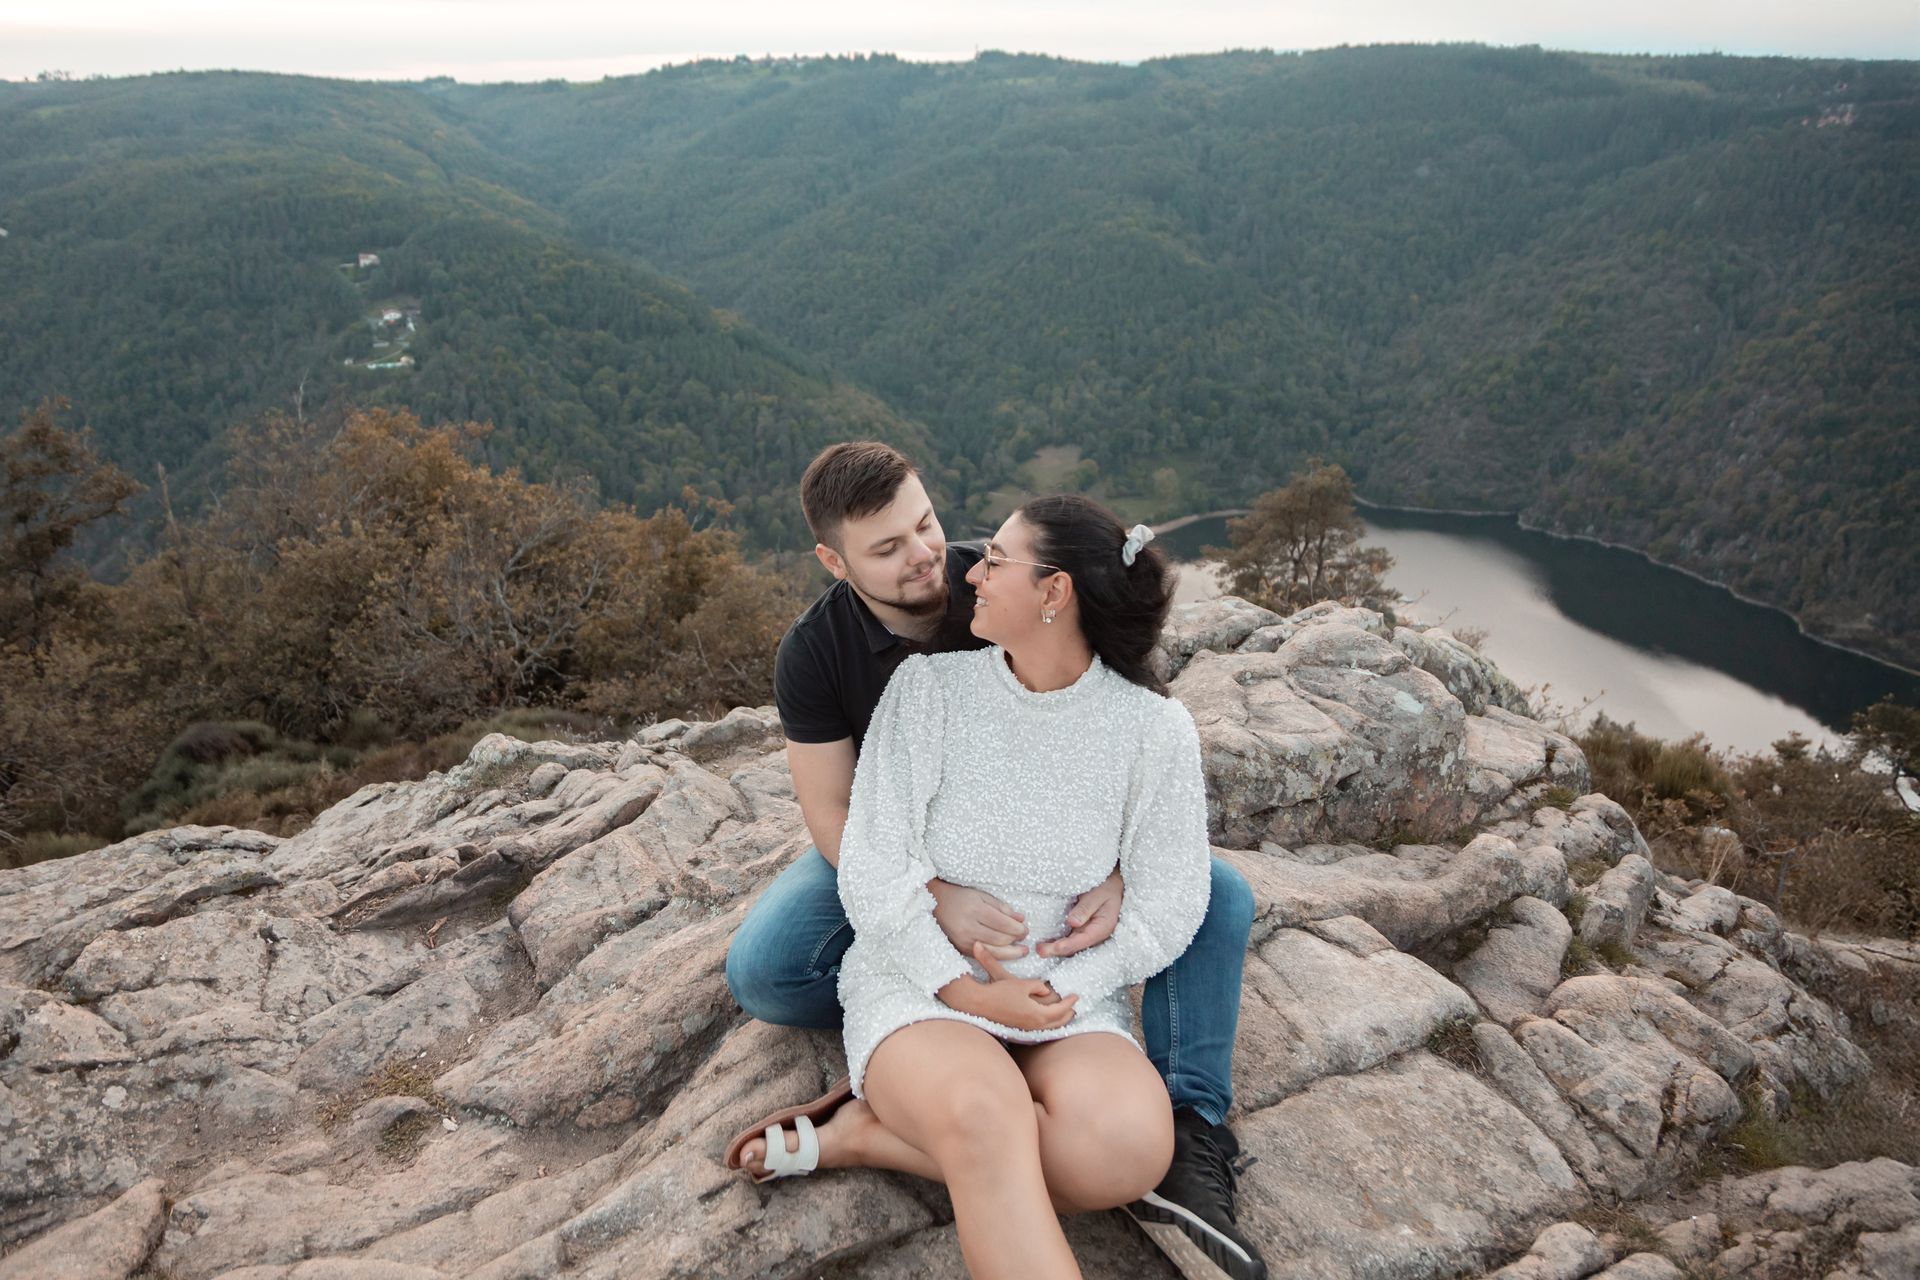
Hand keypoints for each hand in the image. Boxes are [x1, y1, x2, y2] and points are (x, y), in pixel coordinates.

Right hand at [929, 878, 1028, 960]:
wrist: (936, 903)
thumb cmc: (961, 897)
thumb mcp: (981, 895)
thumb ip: (1001, 907)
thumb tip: (1021, 919)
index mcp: (975, 909)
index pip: (1003, 924)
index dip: (1017, 929)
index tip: (1025, 929)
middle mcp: (968, 927)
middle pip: (999, 939)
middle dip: (1016, 940)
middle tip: (1025, 937)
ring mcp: (963, 940)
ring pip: (993, 951)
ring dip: (1011, 952)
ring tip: (1022, 950)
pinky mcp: (961, 949)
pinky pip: (983, 955)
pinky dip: (998, 955)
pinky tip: (1007, 953)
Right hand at [938, 943, 1078, 1030]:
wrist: (978, 1003)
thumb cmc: (1000, 992)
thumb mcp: (1022, 984)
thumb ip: (1038, 986)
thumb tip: (1046, 990)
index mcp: (1037, 1015)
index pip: (1060, 1010)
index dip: (1070, 1002)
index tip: (1076, 995)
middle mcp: (1033, 1026)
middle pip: (1057, 1023)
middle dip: (1067, 1014)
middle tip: (1074, 1006)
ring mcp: (1025, 1029)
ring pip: (1048, 1028)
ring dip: (1059, 1021)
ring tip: (1064, 1014)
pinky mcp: (1017, 1029)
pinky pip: (1039, 1029)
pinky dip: (1047, 1025)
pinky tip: (1045, 1019)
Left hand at [1035, 868, 1122, 957]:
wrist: (1113, 885)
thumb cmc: (1106, 888)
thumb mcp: (1097, 895)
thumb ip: (1085, 908)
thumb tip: (1072, 922)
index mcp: (1101, 928)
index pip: (1081, 941)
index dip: (1065, 946)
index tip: (1051, 948)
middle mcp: (1094, 935)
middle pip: (1074, 947)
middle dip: (1056, 950)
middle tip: (1039, 950)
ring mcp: (1087, 933)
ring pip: (1071, 945)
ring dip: (1056, 948)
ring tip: (1039, 948)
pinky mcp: (1081, 930)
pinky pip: (1070, 939)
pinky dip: (1058, 942)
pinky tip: (1047, 942)